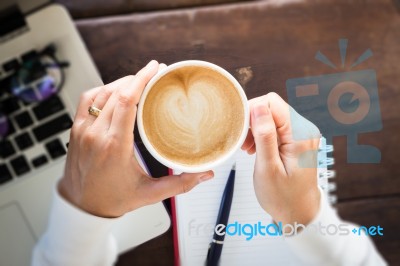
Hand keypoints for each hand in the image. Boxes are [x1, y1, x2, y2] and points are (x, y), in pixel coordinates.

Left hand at [59, 60, 213, 217]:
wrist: (81, 207)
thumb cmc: (111, 199)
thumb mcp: (149, 194)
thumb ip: (180, 184)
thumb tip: (205, 174)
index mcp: (114, 146)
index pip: (126, 101)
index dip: (141, 79)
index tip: (155, 68)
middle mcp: (95, 134)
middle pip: (116, 92)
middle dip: (137, 78)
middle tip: (155, 73)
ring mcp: (83, 130)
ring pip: (101, 93)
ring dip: (121, 83)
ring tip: (138, 81)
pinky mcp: (76, 130)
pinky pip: (87, 100)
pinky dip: (103, 90)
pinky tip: (115, 91)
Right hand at [242, 92, 320, 225]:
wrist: (298, 212)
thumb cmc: (284, 197)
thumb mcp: (268, 168)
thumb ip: (264, 135)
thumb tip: (257, 106)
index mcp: (300, 134)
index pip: (272, 102)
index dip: (252, 111)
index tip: (242, 130)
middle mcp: (304, 130)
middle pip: (272, 107)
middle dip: (253, 121)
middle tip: (245, 144)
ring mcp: (301, 134)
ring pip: (272, 116)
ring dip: (256, 129)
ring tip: (250, 149)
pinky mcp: (296, 139)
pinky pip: (276, 126)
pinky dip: (263, 134)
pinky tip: (257, 149)